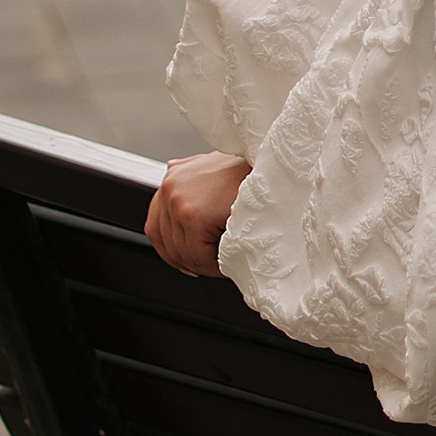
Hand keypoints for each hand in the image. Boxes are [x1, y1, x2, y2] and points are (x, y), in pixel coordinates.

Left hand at [147, 154, 251, 278]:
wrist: (279, 170)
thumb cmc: (257, 173)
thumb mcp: (217, 175)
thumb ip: (194, 188)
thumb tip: (181, 209)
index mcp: (173, 175)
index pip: (156, 225)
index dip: (171, 250)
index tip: (189, 262)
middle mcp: (170, 184)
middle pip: (167, 242)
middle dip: (191, 260)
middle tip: (216, 265)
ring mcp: (178, 199)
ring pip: (183, 253)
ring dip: (205, 264)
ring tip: (227, 261)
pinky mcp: (193, 215)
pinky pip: (198, 256)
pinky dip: (214, 265)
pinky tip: (230, 258)